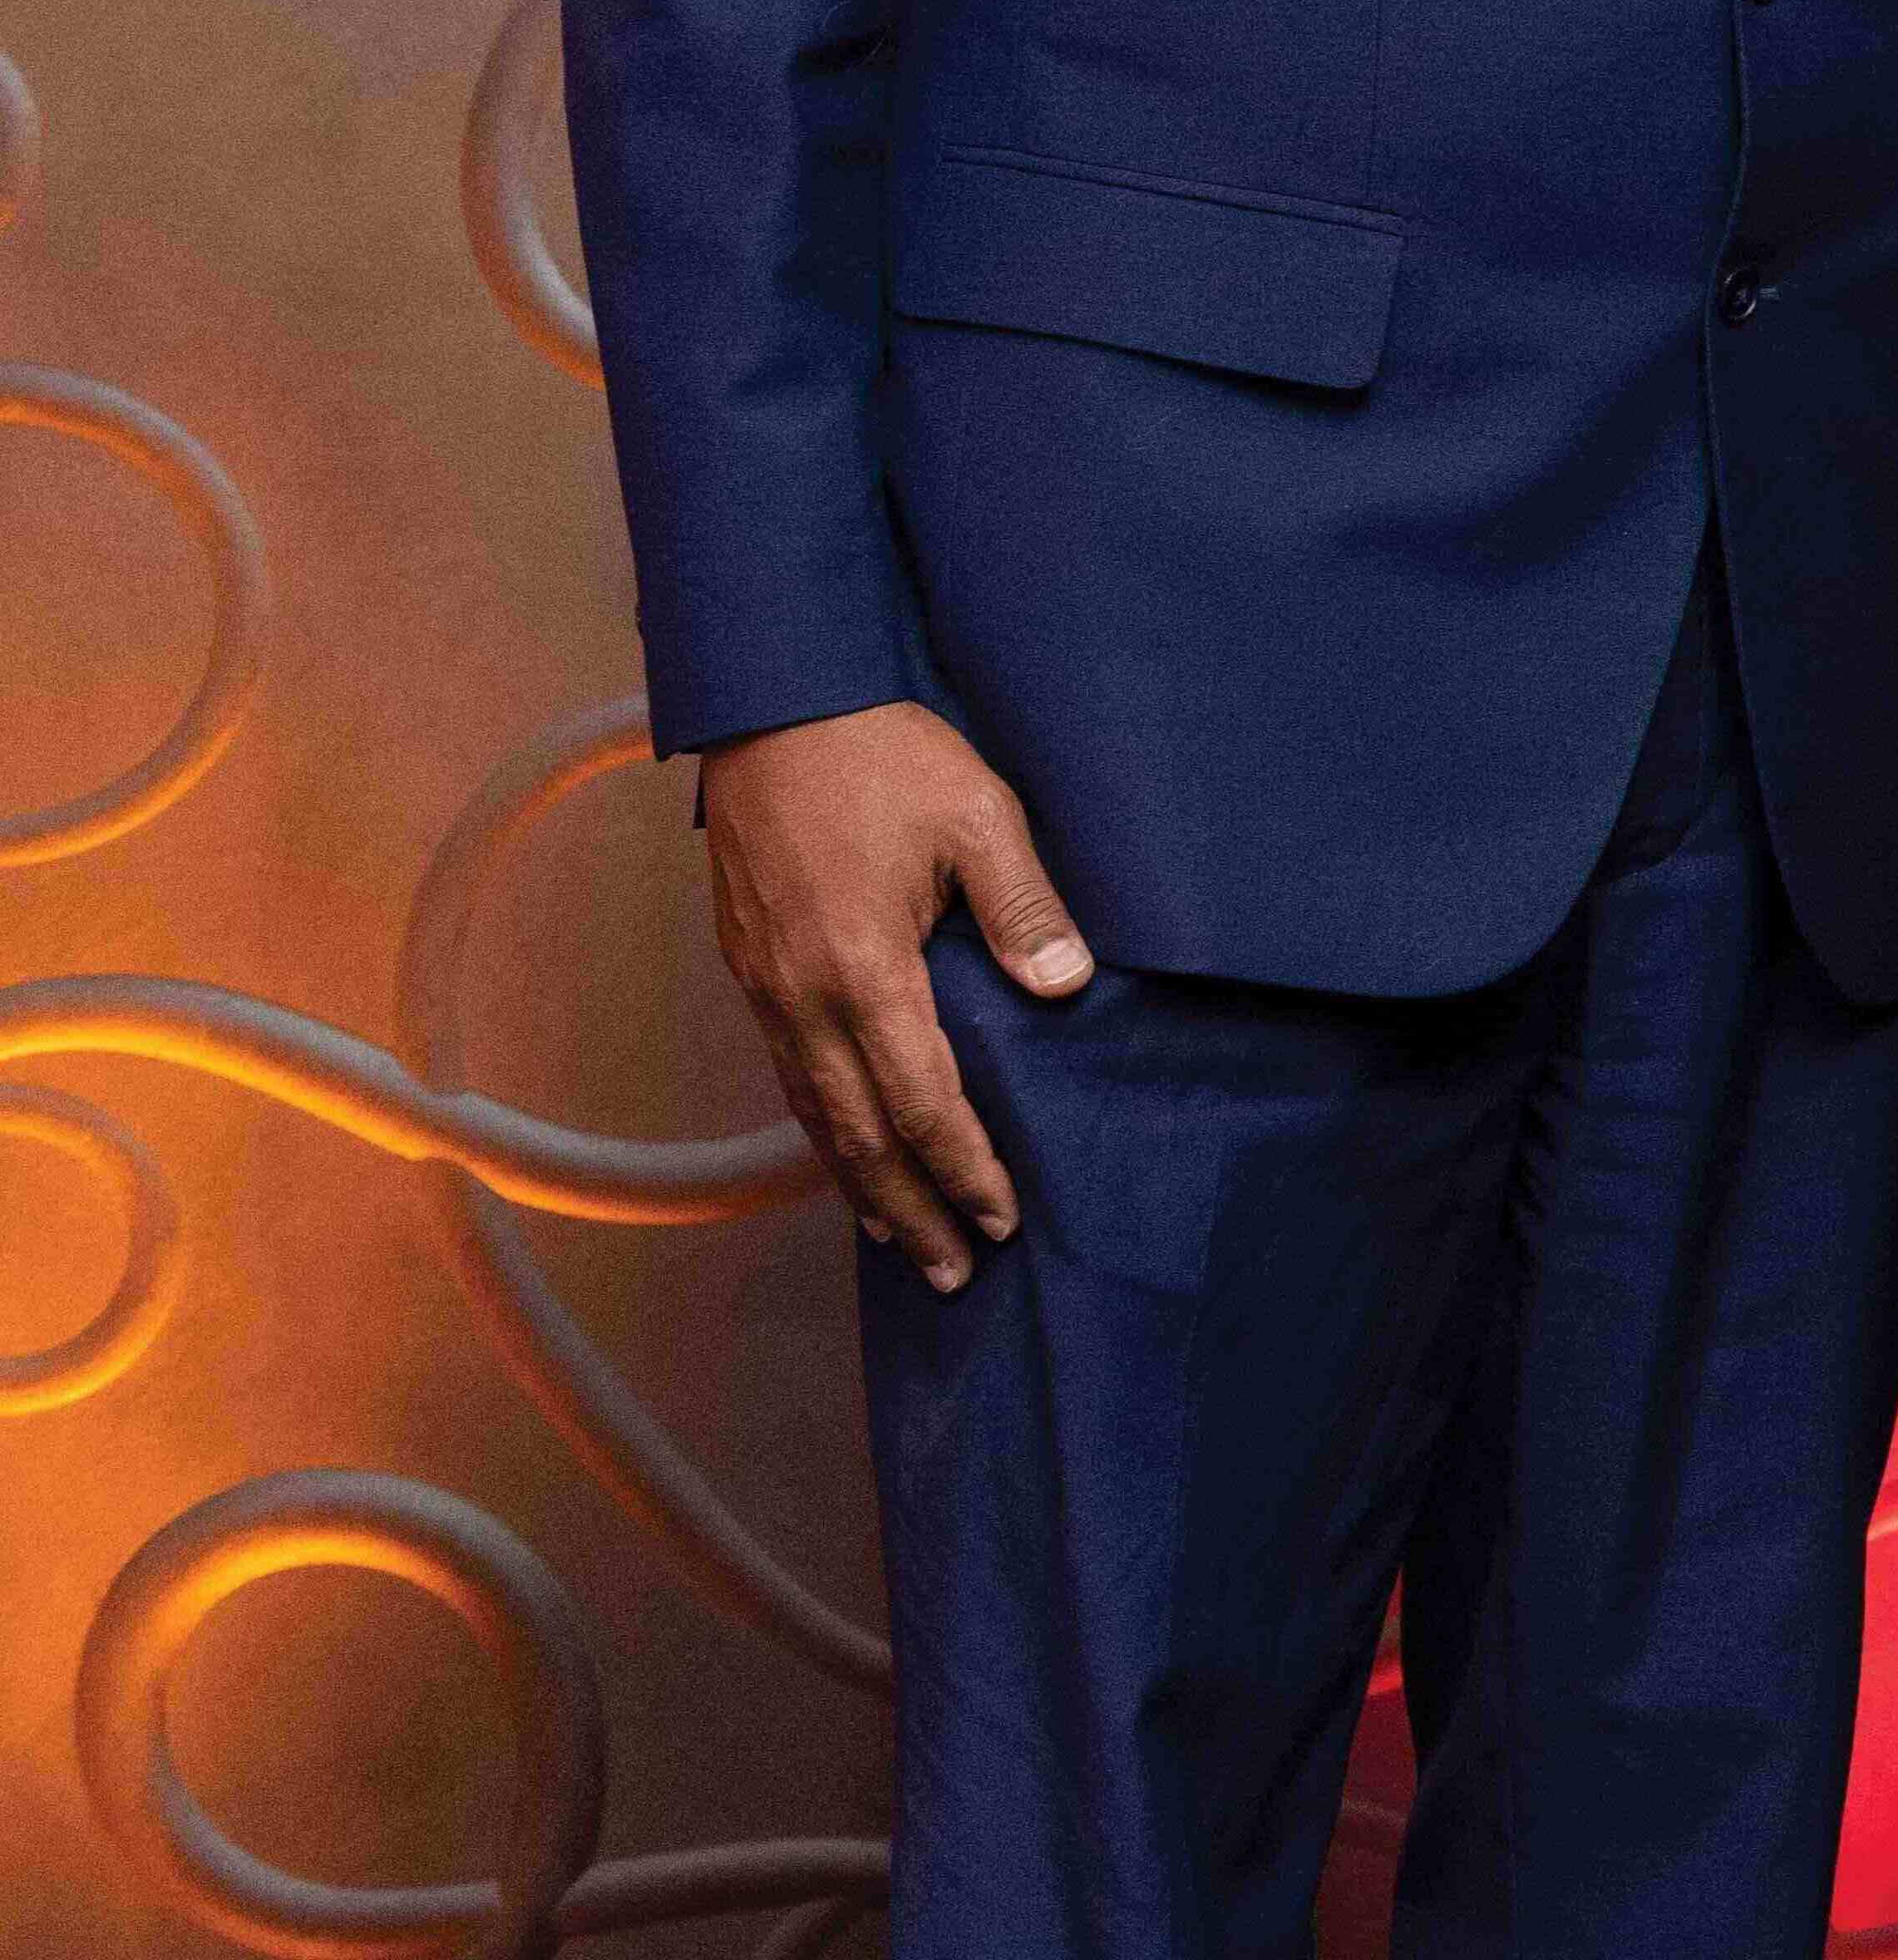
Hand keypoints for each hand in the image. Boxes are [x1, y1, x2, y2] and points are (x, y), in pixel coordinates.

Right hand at [696, 702, 1090, 1289]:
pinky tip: (845, 1150)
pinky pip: (789, 1073)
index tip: (1001, 1218)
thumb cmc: (882, 753)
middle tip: (952, 1274)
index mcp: (864, 969)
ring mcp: (768, 985)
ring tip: (899, 1240)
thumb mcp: (977, 814)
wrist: (774, 705)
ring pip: (813, 1112)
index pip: (920, 1099)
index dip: (963, 1166)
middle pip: (857, 1133)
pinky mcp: (752, 966)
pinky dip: (821, 1128)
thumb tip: (1063, 987)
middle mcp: (804, 996)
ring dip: (859, 1182)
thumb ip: (1021, 906)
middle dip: (908, 1207)